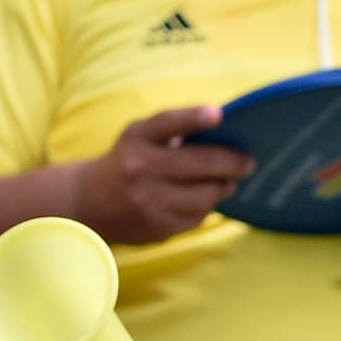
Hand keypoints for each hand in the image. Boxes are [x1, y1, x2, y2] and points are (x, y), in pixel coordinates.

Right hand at [72, 106, 252, 244]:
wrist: (91, 202)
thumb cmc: (130, 161)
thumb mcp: (141, 137)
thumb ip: (175, 131)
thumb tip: (226, 136)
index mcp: (138, 138)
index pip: (167, 124)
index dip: (193, 118)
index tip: (218, 113)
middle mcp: (141, 168)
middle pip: (201, 165)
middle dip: (233, 163)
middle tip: (248, 161)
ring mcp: (150, 201)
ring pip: (206, 195)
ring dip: (223, 186)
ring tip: (227, 181)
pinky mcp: (159, 227)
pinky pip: (198, 216)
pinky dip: (206, 206)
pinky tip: (203, 199)